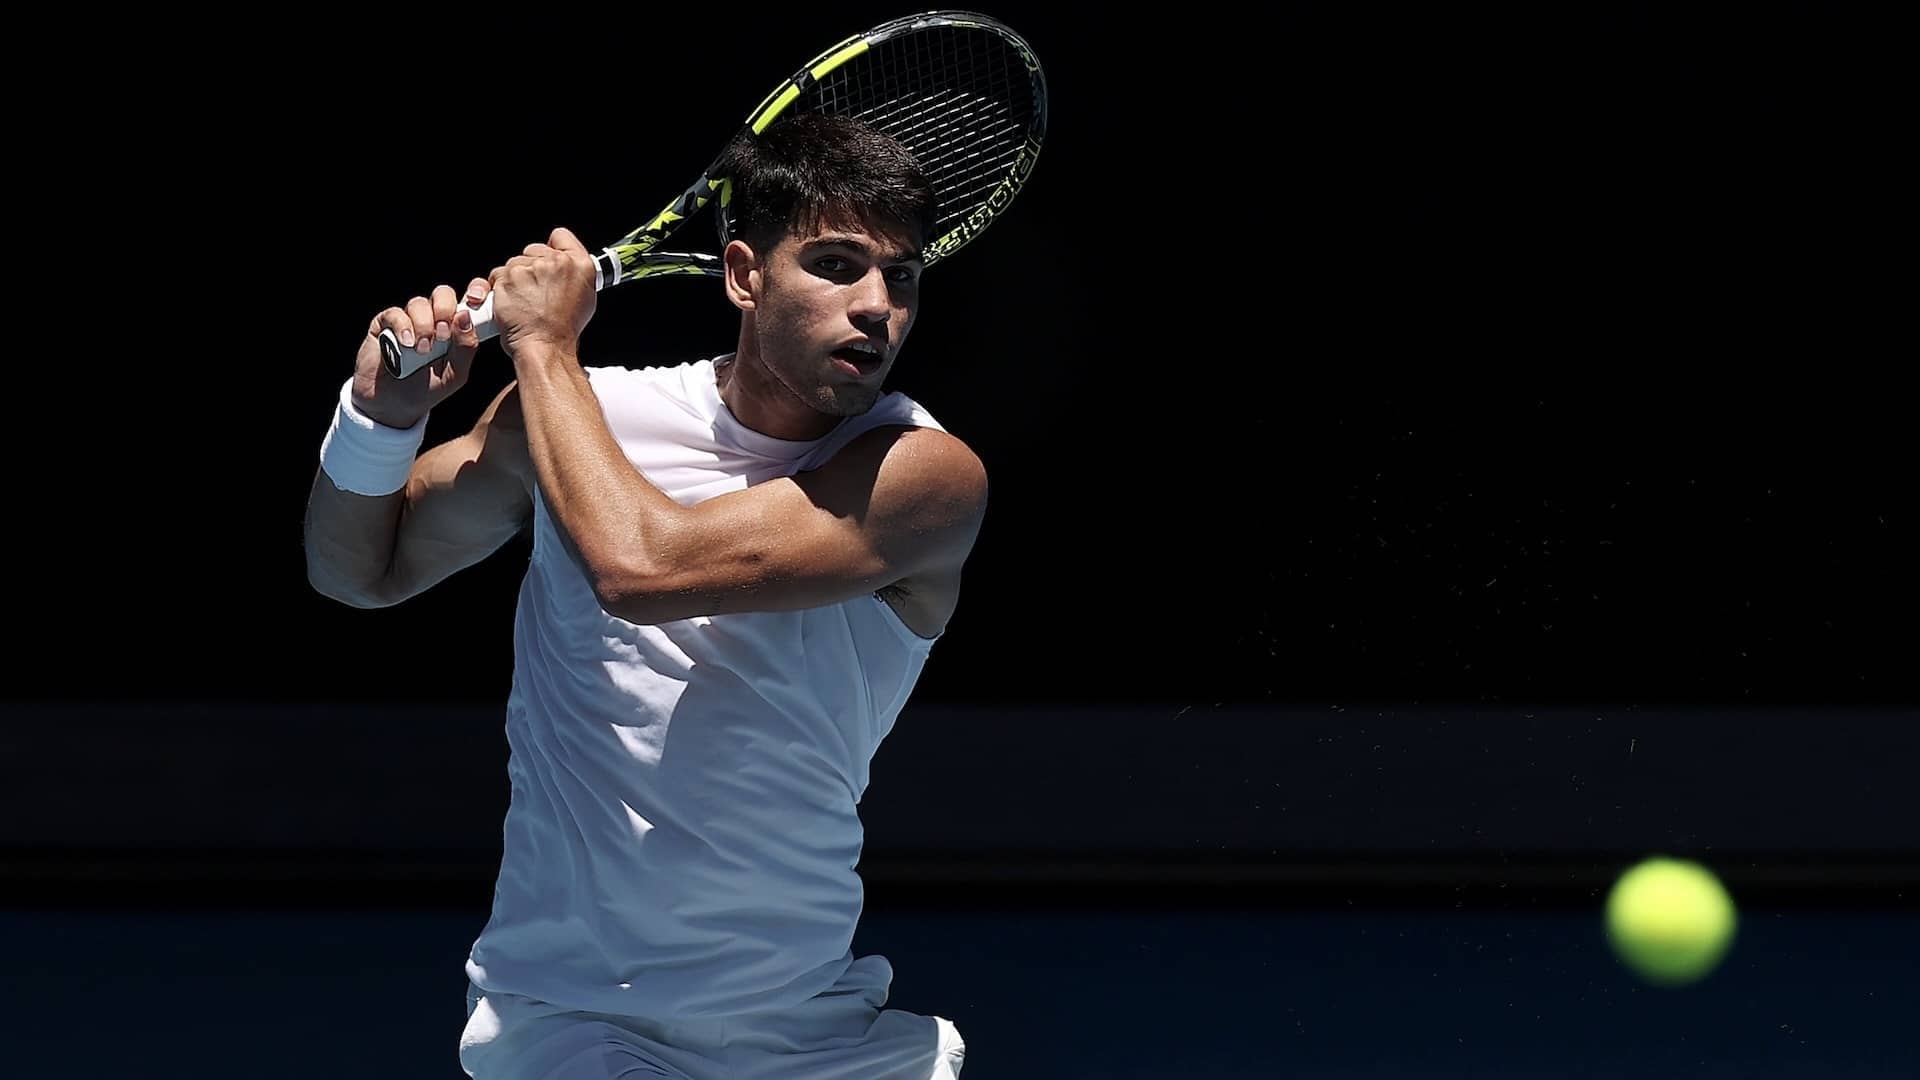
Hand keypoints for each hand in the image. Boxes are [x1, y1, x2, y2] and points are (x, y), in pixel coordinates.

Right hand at [351, 279, 490, 428]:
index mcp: (454, 328)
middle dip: (445, 309)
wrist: (393, 405)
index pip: (467, 300)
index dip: (474, 293)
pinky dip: (403, 327)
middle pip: (442, 294)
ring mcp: (409, 320)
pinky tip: (407, 344)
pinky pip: (395, 314)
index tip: (477, 301)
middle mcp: (432, 319)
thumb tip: (466, 317)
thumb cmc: (427, 388)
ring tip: (422, 350)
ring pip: (419, 303)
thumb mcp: (455, 374)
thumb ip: (465, 348)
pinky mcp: (385, 324)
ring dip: (424, 324)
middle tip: (444, 334)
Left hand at [490, 227, 597, 359]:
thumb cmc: (563, 330)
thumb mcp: (585, 297)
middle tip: (536, 292)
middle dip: (531, 267)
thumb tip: (564, 266)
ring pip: (514, 263)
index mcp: (579, 264)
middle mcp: (555, 262)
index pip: (561, 236)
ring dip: (515, 279)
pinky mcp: (508, 277)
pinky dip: (500, 288)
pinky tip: (512, 303)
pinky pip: (498, 275)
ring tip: (525, 302)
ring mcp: (530, 268)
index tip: (548, 261)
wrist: (545, 347)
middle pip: (534, 250)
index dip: (553, 248)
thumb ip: (575, 274)